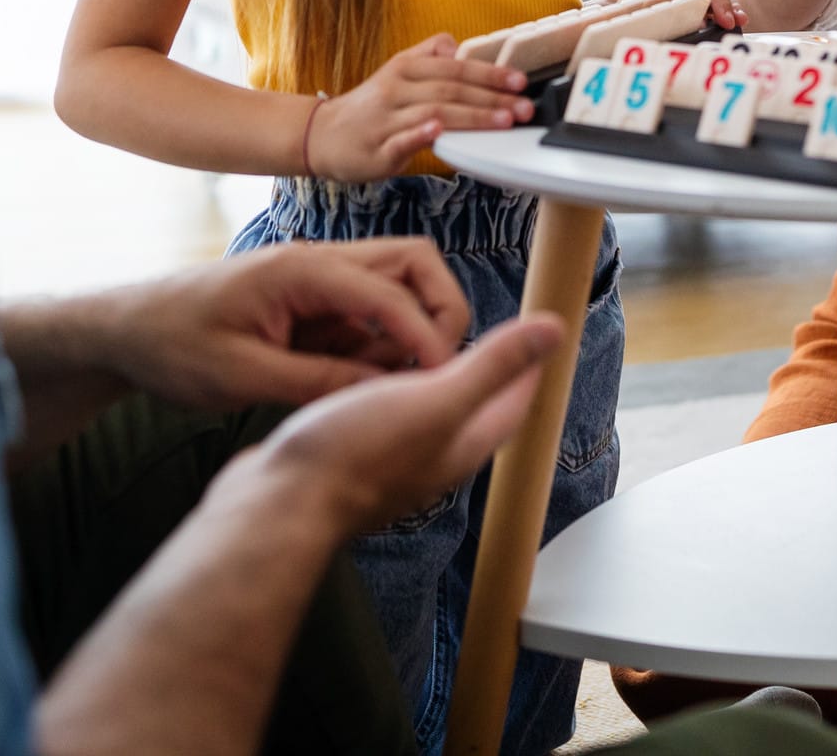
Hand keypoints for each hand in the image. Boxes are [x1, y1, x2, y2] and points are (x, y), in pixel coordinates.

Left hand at [101, 239, 472, 409]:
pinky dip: (384, 342)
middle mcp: (318, 263)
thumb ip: (318, 381)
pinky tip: (369, 380)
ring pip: (397, 286)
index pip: (391, 292)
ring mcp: (318, 280)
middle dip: (441, 311)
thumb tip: (384, 394)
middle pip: (413, 265)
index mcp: (301, 271)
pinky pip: (368, 313)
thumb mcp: (242, 375)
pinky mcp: (313, 302)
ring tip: (403, 382)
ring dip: (412, 329)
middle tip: (440, 368)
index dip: (427, 337)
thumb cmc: (171, 344)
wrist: (126, 330)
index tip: (443, 381)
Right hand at [242, 313, 566, 536]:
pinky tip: (372, 383)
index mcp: (461, 446)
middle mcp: (432, 462)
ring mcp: (390, 467)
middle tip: (490, 341)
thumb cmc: (355, 454)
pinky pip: (385, 423)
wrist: (281, 504)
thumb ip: (493, 366)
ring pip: (427, 420)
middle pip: (474, 415)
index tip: (536, 336)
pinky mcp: (352, 464)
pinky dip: (391, 395)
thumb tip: (554, 332)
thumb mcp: (436, 398)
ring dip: (435, 385)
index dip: (526, 368)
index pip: (511, 404)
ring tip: (431, 353)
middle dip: (486, 377)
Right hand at [309, 34, 531, 180]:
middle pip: (450, 89)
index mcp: (404, 68)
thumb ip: (427, 56)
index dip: (489, 73)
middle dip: (492, 98)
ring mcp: (386, 119)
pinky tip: (440, 131)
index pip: (455, 68)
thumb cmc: (369, 106)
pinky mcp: (377, 149)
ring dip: (471, 116)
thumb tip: (455, 45)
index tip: (520, 80)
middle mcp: (396, 89)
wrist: (320, 135)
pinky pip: (401, 139)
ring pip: (433, 112)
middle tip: (524, 107)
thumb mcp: (395, 71)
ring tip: (503, 121)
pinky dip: (421, 134)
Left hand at [587, 0, 746, 30]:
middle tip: (727, 20)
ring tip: (739, 19)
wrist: (607, 19)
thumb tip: (631, 18)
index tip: (698, 14)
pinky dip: (727, 7)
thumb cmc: (605, 18)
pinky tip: (739, 18)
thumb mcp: (604, 15)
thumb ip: (618, 14)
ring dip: (726, 2)